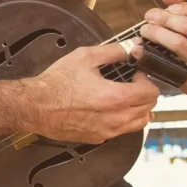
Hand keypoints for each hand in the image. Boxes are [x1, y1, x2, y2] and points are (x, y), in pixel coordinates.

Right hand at [21, 43, 160, 143]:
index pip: (151, 93)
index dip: (147, 80)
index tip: (137, 75)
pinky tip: (111, 109)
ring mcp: (106, 131)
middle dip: (144, 94)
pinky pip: (121, 131)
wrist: (35, 106)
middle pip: (148, 109)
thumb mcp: (85, 57)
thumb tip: (129, 49)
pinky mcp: (97, 137)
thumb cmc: (55, 84)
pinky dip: (123, 120)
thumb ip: (113, 51)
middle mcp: (114, 118)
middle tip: (132, 84)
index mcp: (115, 97)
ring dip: (138, 109)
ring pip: (139, 123)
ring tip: (125, 98)